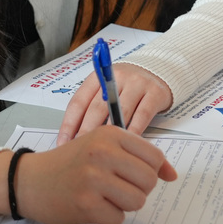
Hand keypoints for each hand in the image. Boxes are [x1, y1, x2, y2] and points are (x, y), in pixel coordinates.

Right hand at [15, 127, 176, 223]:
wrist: (30, 180)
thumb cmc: (70, 164)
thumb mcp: (102, 148)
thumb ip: (137, 157)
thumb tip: (172, 175)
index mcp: (109, 134)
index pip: (154, 157)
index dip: (149, 171)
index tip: (131, 174)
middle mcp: (102, 152)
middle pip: (149, 180)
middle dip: (137, 189)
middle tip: (114, 187)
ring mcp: (93, 178)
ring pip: (137, 201)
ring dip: (123, 204)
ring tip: (103, 196)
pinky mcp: (86, 203)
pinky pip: (118, 218)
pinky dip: (107, 217)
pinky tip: (90, 205)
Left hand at [56, 63, 172, 145]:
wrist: (159, 71)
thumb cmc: (127, 87)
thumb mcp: (108, 91)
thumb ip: (93, 108)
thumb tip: (75, 137)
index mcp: (98, 78)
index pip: (78, 101)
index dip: (69, 124)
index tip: (63, 142)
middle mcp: (116, 78)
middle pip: (97, 108)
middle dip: (86, 132)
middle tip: (81, 152)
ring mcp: (136, 84)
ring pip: (120, 111)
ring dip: (110, 134)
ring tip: (102, 153)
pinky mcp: (154, 93)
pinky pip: (142, 115)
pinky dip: (134, 131)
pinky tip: (127, 144)